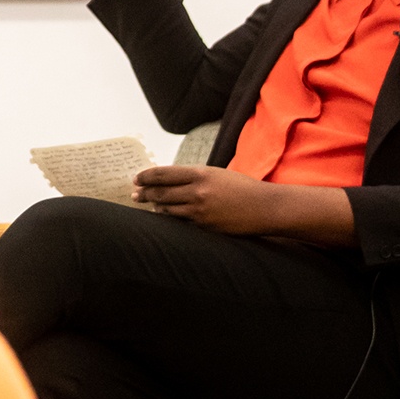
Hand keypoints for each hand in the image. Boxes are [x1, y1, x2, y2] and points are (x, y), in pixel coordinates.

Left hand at [132, 165, 356, 244]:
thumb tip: (173, 181)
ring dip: (155, 206)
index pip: (164, 173)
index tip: (136, 178)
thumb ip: (196, 177)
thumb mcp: (218, 175)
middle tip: (134, 194)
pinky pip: (181, 222)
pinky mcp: (205, 226)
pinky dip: (170, 218)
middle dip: (144, 192)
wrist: (265, 207)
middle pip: (161, 191)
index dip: (147, 176)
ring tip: (147, 205)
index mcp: (201, 173)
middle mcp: (198, 190)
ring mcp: (200, 210)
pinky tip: (165, 216)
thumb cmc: (243, 188)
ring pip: (168, 208)